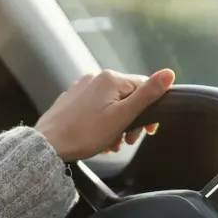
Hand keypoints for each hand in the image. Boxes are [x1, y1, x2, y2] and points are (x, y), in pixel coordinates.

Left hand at [35, 69, 175, 160]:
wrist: (48, 144)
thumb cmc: (85, 133)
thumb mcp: (122, 116)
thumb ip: (147, 95)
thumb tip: (169, 73)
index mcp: (111, 79)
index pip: (143, 87)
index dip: (150, 110)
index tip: (148, 131)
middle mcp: (96, 78)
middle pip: (127, 97)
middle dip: (131, 120)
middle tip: (127, 141)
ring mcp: (82, 88)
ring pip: (111, 105)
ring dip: (117, 125)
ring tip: (110, 144)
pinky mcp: (72, 99)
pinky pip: (96, 109)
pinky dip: (102, 123)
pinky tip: (98, 139)